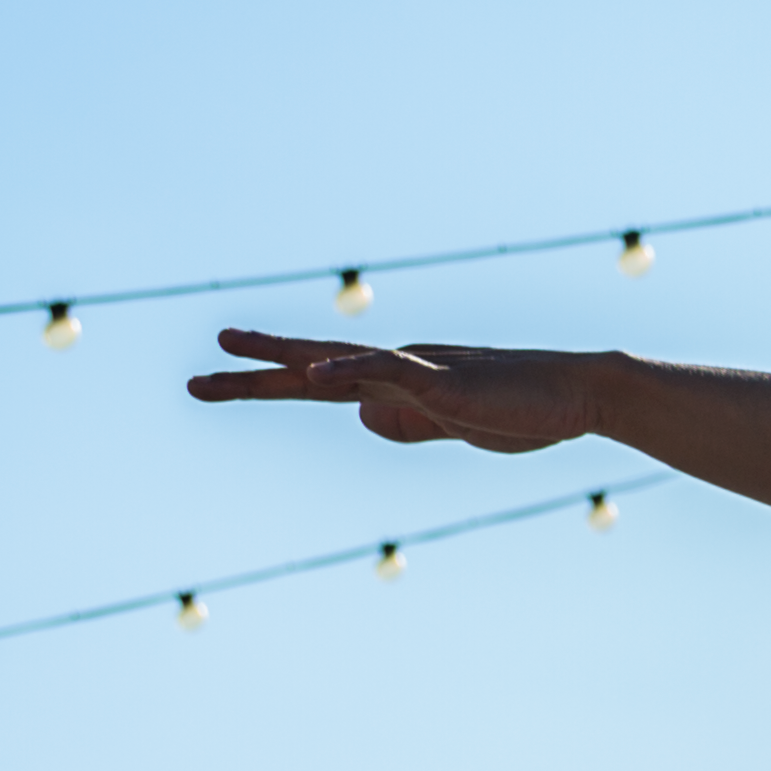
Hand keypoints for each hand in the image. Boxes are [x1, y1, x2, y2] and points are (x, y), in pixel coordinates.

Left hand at [195, 331, 609, 451]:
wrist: (576, 393)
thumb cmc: (522, 409)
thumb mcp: (452, 425)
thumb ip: (408, 420)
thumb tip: (363, 416)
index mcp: (394, 385)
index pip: (316, 382)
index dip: (263, 381)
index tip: (214, 380)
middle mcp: (395, 371)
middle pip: (311, 366)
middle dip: (251, 369)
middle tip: (193, 380)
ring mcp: (417, 372)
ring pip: (337, 359)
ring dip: (282, 355)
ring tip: (231, 346)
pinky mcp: (443, 381)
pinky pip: (388, 372)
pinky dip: (348, 370)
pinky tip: (314, 375)